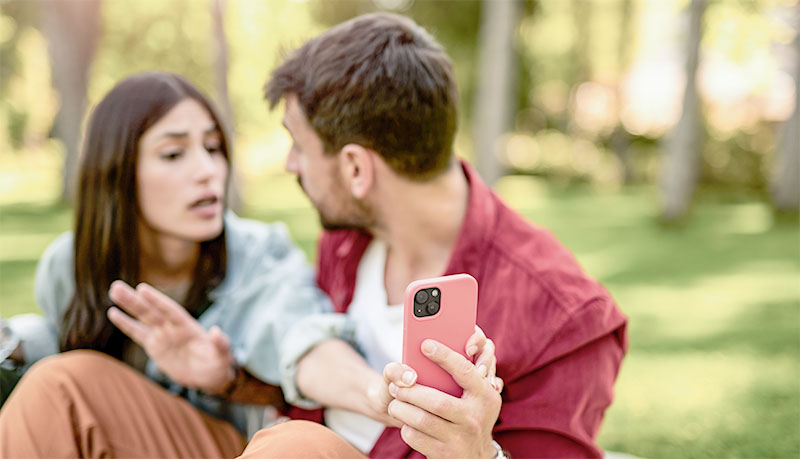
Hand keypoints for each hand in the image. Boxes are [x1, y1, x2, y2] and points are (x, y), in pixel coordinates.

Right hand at [107, 280, 234, 392]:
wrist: (209, 376)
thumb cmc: (219, 364)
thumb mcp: (223, 356)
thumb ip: (220, 344)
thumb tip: (217, 331)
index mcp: (187, 326)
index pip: (170, 311)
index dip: (157, 301)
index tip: (142, 289)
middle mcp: (173, 327)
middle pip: (151, 312)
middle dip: (135, 300)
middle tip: (116, 286)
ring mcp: (163, 335)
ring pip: (142, 318)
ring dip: (128, 306)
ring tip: (114, 290)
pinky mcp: (156, 347)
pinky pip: (138, 333)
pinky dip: (126, 324)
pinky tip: (113, 313)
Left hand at [383, 327, 501, 457]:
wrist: (474, 457)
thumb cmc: (468, 414)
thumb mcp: (475, 395)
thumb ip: (461, 373)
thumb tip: (421, 363)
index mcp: (484, 395)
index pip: (464, 371)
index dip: (445, 356)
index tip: (425, 345)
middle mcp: (474, 417)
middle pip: (436, 400)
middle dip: (410, 392)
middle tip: (396, 387)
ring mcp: (460, 438)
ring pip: (421, 420)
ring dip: (401, 409)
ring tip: (395, 403)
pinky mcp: (444, 455)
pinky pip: (416, 437)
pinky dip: (405, 427)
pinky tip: (405, 422)